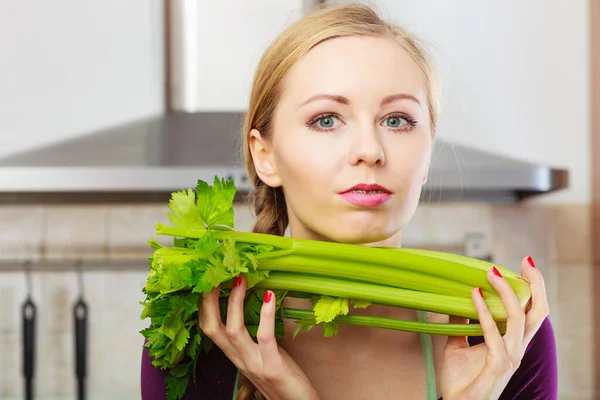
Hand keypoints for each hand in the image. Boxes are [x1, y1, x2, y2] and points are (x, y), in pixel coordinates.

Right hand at [199, 276, 318, 399]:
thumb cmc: (285, 379)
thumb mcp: (264, 354)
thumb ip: (256, 335)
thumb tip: (260, 301)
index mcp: (235, 355)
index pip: (209, 328)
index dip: (204, 305)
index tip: (208, 279)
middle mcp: (239, 360)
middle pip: (212, 328)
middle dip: (209, 300)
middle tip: (214, 274)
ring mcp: (254, 364)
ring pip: (233, 331)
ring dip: (234, 303)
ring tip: (239, 279)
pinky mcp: (272, 368)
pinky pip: (265, 338)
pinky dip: (266, 315)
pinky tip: (270, 296)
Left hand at [440, 256, 548, 399]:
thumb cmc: (460, 380)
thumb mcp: (457, 345)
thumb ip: (460, 325)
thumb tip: (455, 304)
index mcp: (513, 343)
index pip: (532, 312)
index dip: (534, 289)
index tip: (525, 266)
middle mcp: (517, 348)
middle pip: (538, 313)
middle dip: (536, 285)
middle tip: (526, 262)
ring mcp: (510, 357)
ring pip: (519, 319)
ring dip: (506, 292)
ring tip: (491, 272)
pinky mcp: (498, 364)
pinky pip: (493, 333)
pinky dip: (482, 311)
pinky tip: (472, 294)